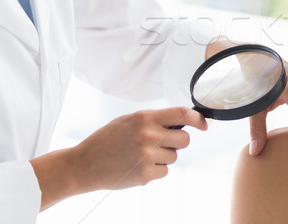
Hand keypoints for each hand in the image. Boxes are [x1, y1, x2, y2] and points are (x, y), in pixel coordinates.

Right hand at [31, 107, 206, 209]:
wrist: (83, 164)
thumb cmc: (107, 140)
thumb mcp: (129, 120)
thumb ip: (153, 119)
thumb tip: (181, 120)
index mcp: (144, 118)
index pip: (182, 114)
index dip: (198, 118)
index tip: (203, 124)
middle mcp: (148, 135)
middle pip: (184, 139)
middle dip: (177, 142)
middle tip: (162, 143)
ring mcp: (147, 156)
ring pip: (174, 156)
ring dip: (163, 157)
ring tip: (141, 155)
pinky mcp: (145, 174)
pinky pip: (164, 171)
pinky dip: (155, 170)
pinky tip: (137, 166)